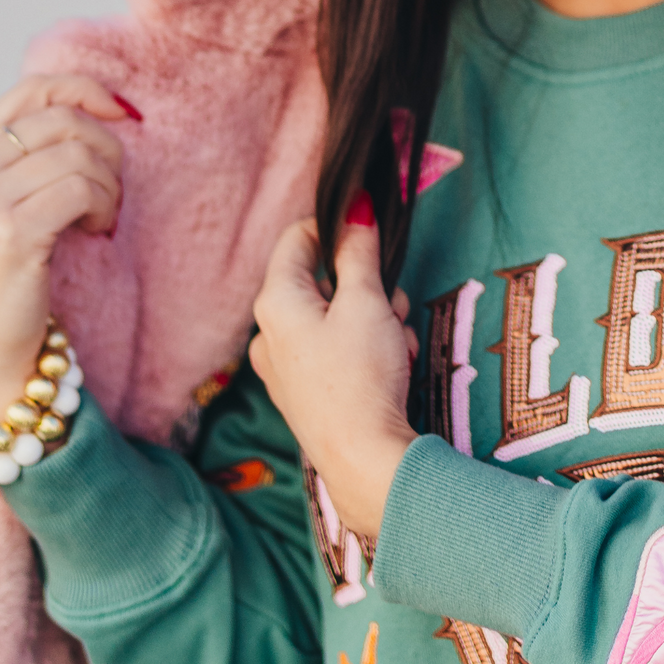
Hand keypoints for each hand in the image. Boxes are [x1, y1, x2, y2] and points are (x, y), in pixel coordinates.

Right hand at [0, 75, 129, 426]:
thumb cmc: (6, 276)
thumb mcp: (4, 201)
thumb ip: (32, 155)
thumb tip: (103, 108)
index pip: (33, 90)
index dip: (87, 91)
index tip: (123, 113)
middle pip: (66, 121)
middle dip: (106, 151)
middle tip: (110, 192)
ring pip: (80, 155)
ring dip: (108, 187)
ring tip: (100, 219)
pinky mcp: (12, 230)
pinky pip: (83, 190)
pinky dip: (103, 208)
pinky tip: (96, 231)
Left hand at [250, 197, 417, 539]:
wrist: (364, 460)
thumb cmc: (361, 377)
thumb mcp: (367, 302)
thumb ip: (359, 251)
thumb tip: (356, 202)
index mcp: (275, 301)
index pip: (298, 237)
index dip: (338, 229)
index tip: (374, 237)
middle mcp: (267, 332)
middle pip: (321, 281)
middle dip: (367, 288)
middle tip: (393, 309)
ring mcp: (281, 366)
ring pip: (333, 317)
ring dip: (372, 321)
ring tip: (396, 347)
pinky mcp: (301, 393)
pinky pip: (333, 351)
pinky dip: (363, 350)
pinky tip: (390, 370)